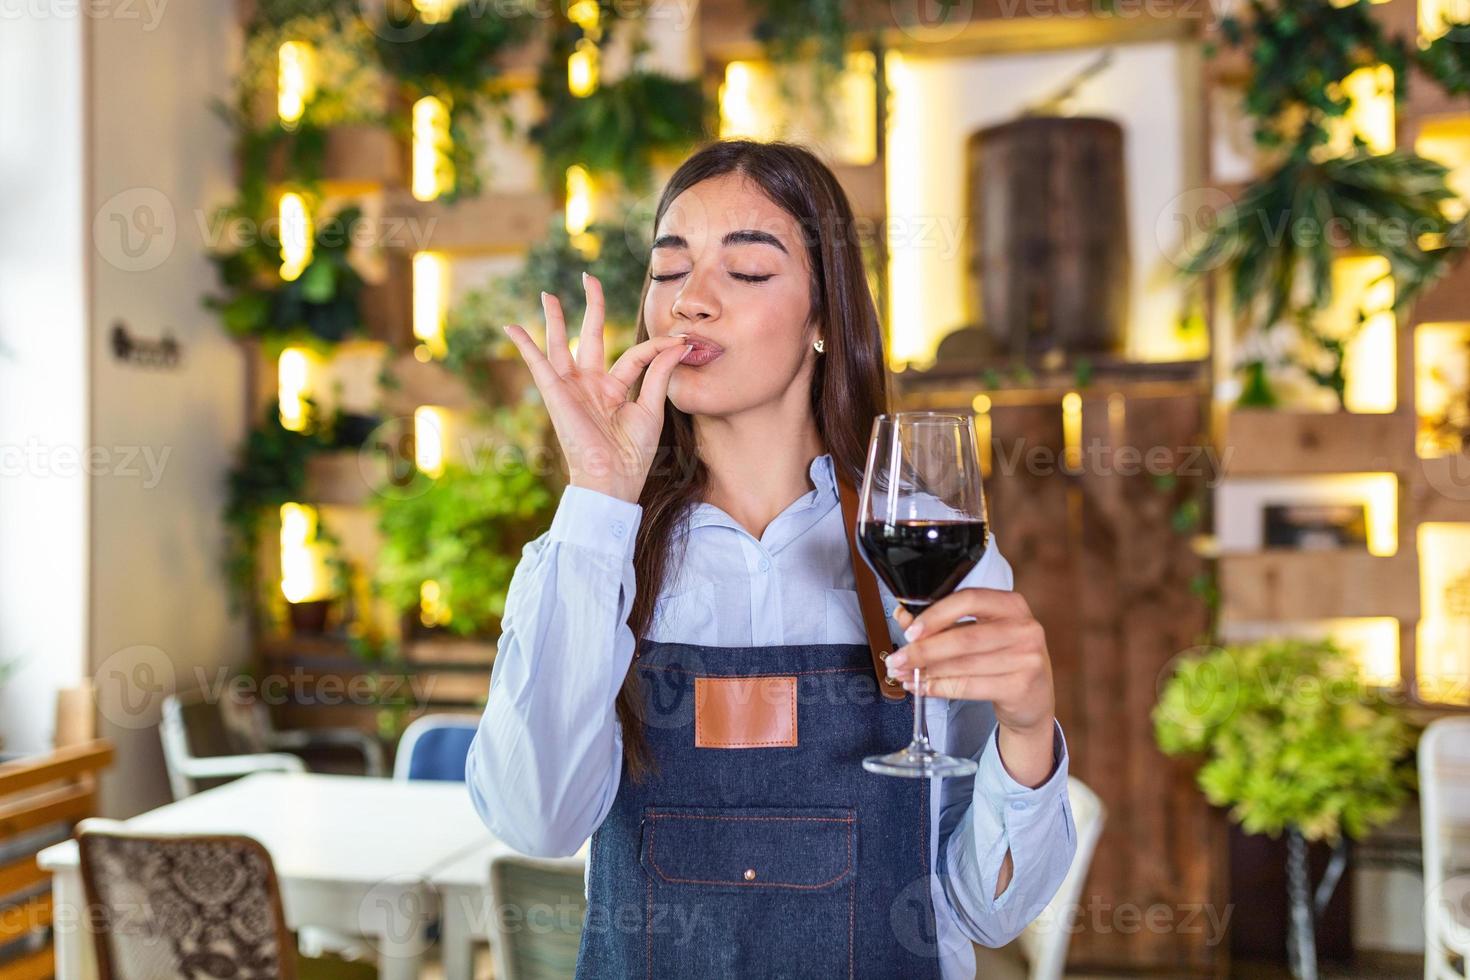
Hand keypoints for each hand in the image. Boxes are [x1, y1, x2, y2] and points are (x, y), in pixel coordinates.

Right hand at [502, 272, 689, 502]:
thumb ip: (659, 374)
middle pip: (590, 336)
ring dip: (555, 318)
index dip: (657, 346)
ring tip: (549, 294)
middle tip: (589, 279)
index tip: (680, 339)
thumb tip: (678, 343)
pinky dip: (525, 346)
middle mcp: (591, 385)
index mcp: (615, 390)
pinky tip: (512, 328)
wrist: (613, 479)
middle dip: (591, 307)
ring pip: (561, 344)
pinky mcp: (556, 394)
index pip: (634, 355)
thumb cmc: (632, 454)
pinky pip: (538, 365)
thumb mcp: (651, 409)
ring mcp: (572, 388)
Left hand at [886, 588, 1055, 765]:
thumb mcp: (978, 634)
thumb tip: (903, 618)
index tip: (910, 630)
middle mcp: (1024, 628)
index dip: (936, 614)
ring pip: (963, 665)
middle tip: (897, 659)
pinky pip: (969, 687)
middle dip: (924, 650)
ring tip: (904, 674)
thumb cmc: (1001, 659)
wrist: (1032, 700)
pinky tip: (922, 687)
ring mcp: (1027, 659)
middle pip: (964, 637)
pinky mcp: (1020, 687)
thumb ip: (943, 624)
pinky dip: (939, 688)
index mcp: (1012, 605)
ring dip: (926, 671)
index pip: (970, 599)